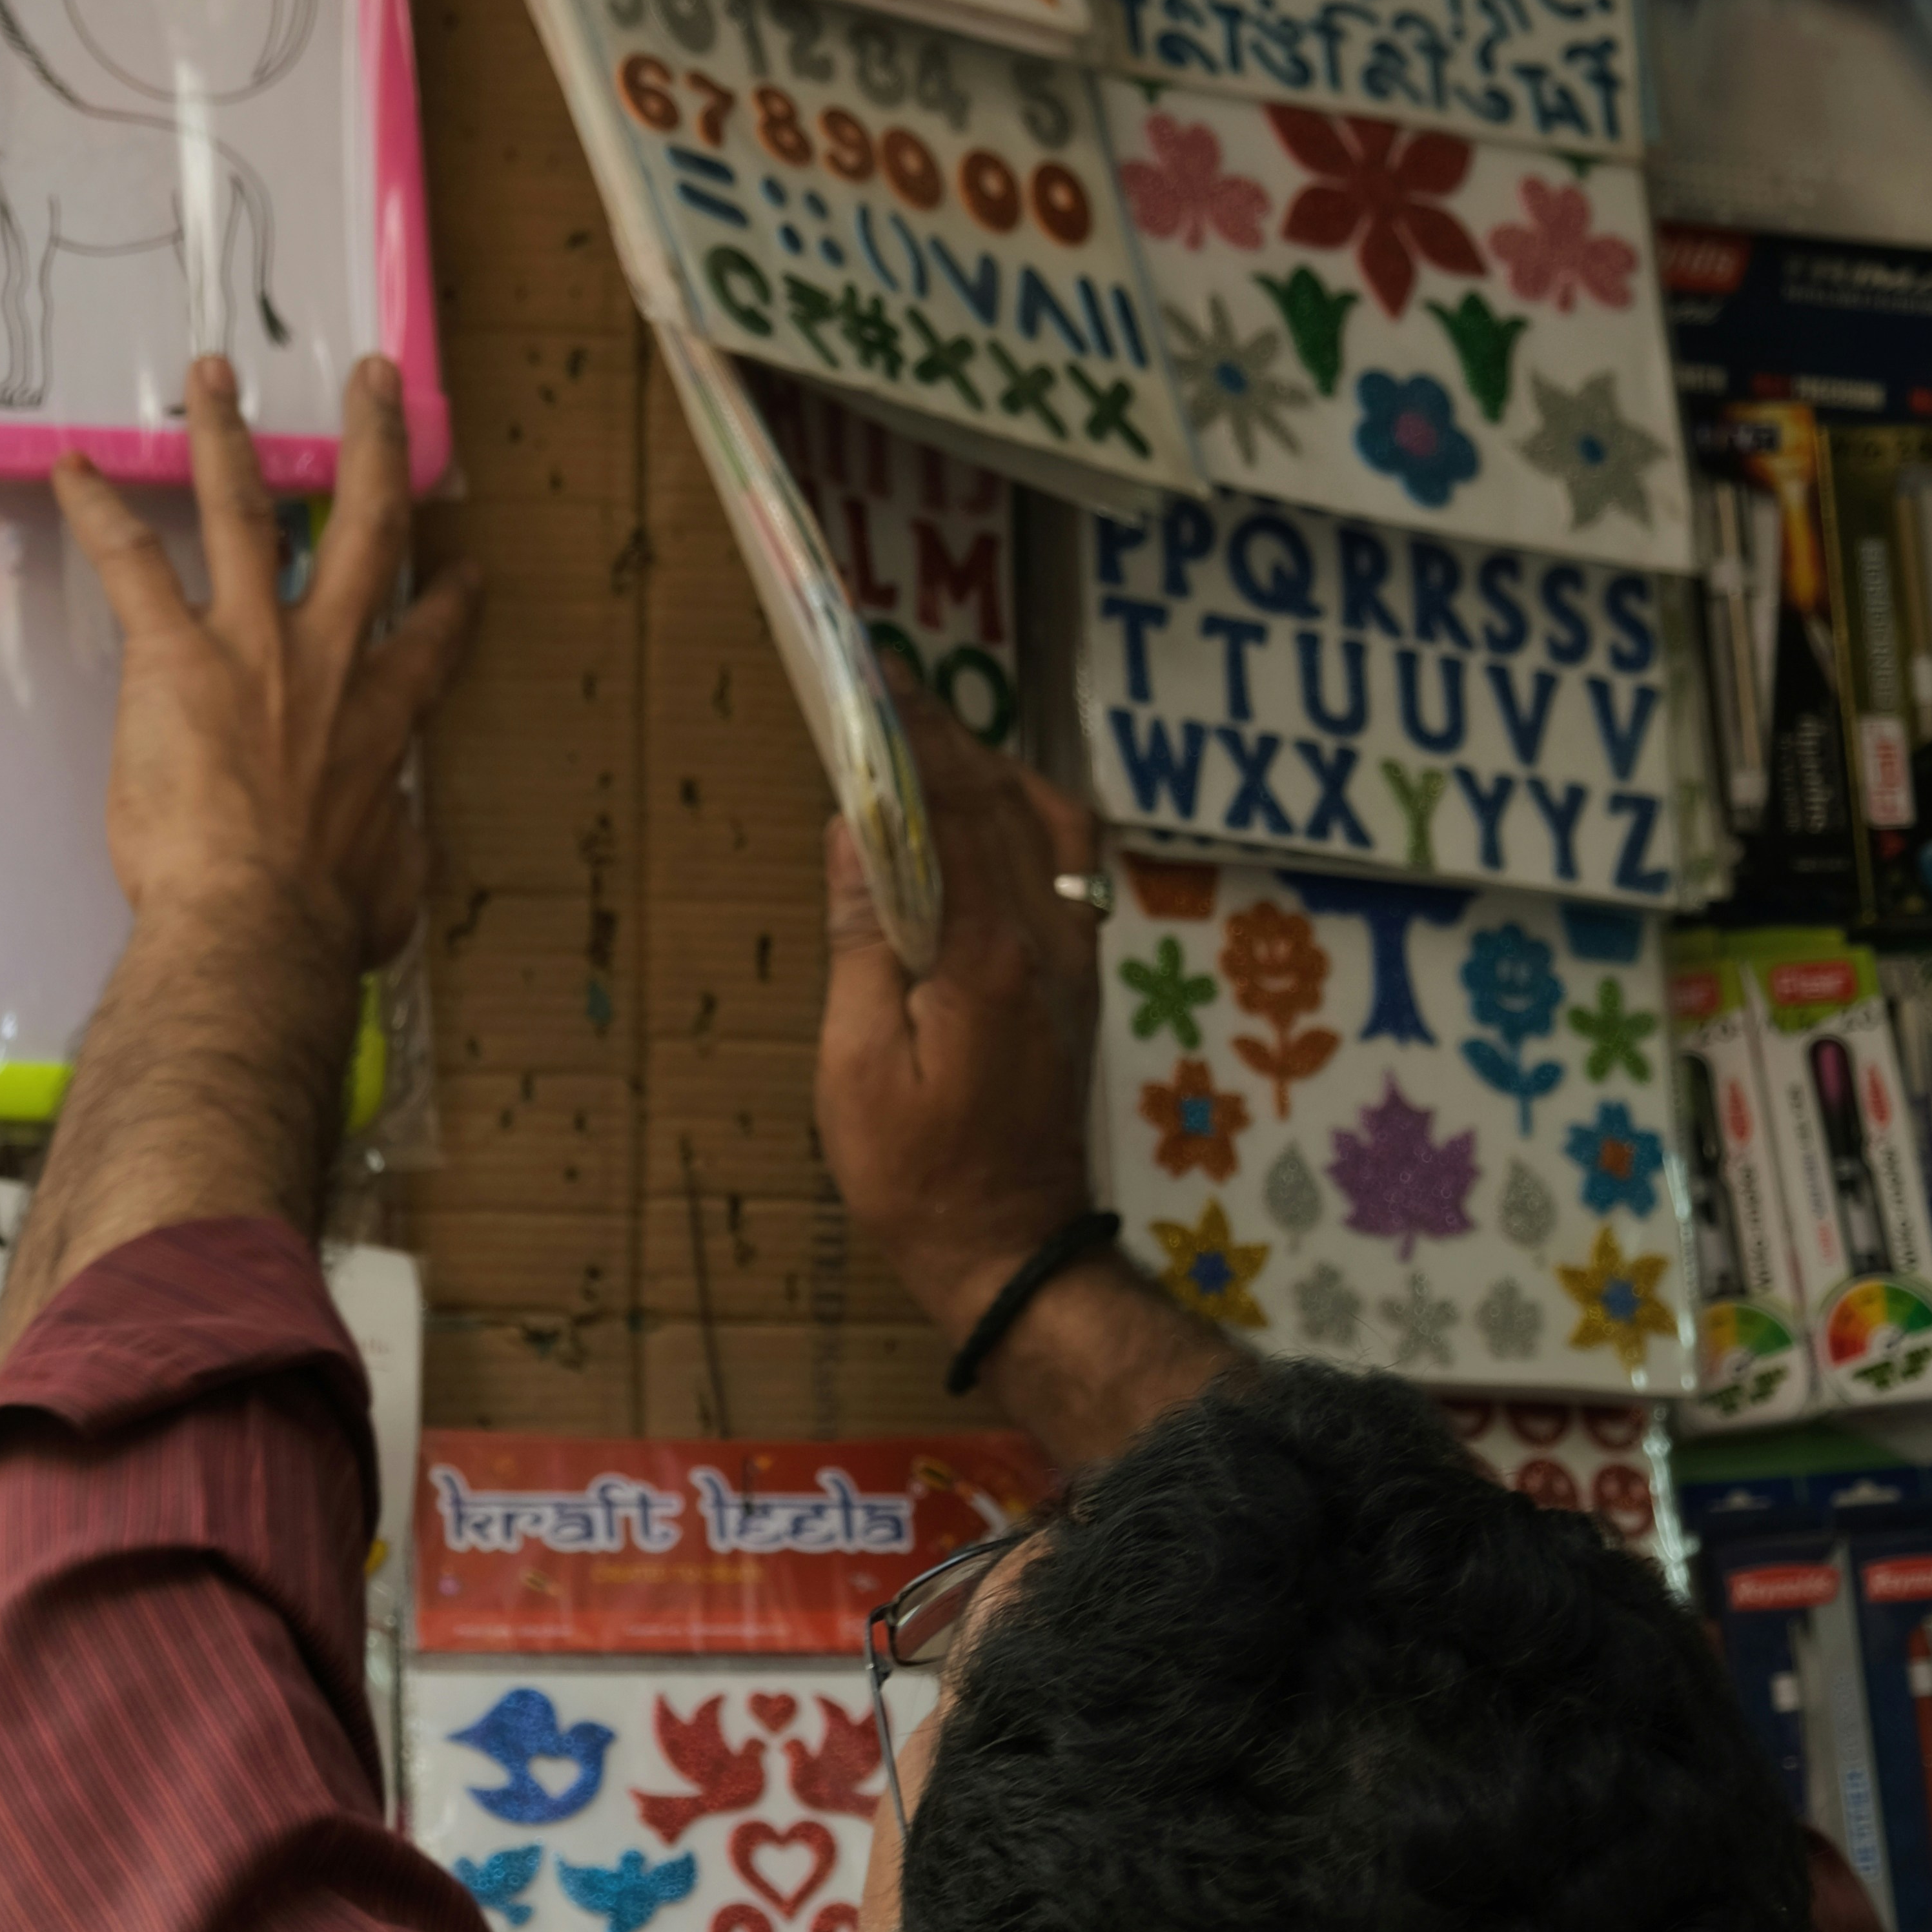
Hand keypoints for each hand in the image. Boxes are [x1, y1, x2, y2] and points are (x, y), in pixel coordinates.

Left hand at [54, 353, 477, 966]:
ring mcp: (251, 647)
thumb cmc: (321, 926)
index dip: (450, 603)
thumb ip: (393, 853)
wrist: (256, 926)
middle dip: (375, 444)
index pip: (428, 642)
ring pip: (247, 512)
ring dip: (229, 437)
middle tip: (375, 382)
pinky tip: (70, 468)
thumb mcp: (388, 891)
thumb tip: (392, 851)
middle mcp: (328, 660)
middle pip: (364, 527)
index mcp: (381, 721)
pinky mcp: (175, 657)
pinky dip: (99, 511)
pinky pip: (135, 562)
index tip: (463, 570)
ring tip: (215, 374)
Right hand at [815, 674, 1102, 1345]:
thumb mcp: (856, 1066)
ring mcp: (1074, 961)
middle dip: (948, 736)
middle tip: (894, 690)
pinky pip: (1069, 870)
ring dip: (996, 773)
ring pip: (1054, 826)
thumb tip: (852, 832)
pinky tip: (989, 821)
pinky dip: (1030, 821)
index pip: (953, 808)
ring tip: (937, 748)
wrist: (1011, 1252)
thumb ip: (861, 941)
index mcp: (984, 954)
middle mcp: (1046, 941)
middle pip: (1002, 802)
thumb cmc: (917, 1177)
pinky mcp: (1079, 985)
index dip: (916, 735)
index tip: (879, 678)